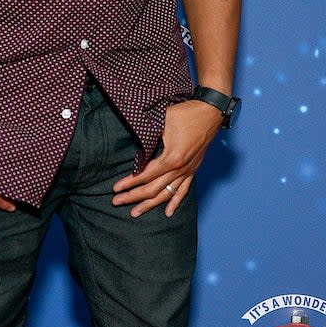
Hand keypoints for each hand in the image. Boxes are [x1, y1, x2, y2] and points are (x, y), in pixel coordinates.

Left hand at [112, 99, 221, 217]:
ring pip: (166, 194)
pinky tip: (167, 213)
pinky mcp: (193, 170)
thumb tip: (133, 144)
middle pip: (153, 189)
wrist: (210, 113)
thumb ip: (148, 135)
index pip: (145, 175)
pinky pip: (183, 191)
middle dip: (133, 197)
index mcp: (171, 158)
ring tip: (135, 212)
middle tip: (117, 201)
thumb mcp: (162, 120)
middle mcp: (180, 169)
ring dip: (150, 205)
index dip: (129, 183)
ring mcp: (187, 171)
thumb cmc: (185, 114)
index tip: (116, 188)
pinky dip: (175, 203)